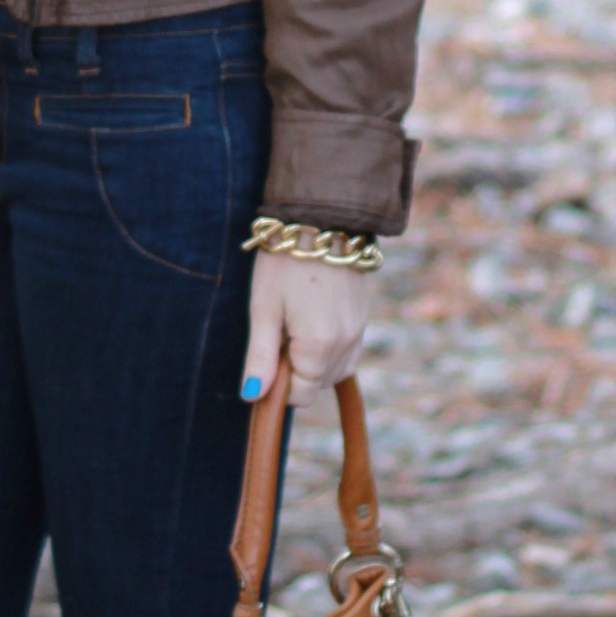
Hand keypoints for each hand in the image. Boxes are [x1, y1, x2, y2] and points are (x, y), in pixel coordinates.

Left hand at [241, 248, 369, 404]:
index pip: (301, 394)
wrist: (321, 221)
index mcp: (319, 345)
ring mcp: (359, 330)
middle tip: (279, 331)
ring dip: (314, 362)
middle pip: (319, 384)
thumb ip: (260, 357)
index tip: (266, 356)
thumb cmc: (284, 263)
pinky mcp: (363, 318)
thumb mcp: (264, 309)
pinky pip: (348, 352)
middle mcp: (346, 343)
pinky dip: (330, 349)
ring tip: (295, 325)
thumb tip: (252, 396)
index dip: (278, 384)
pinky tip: (313, 322)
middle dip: (296, 371)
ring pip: (336, 370)